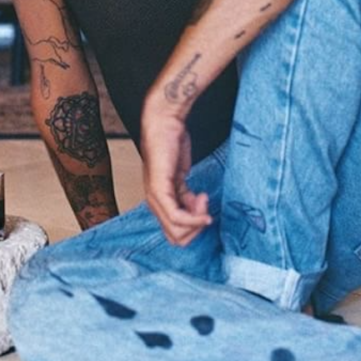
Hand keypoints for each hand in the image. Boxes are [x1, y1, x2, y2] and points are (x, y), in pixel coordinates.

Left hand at [140, 106, 211, 246]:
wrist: (164, 123)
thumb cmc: (172, 144)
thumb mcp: (181, 175)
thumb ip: (186, 196)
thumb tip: (197, 212)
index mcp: (159, 202)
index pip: (175, 234)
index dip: (195, 228)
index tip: (206, 209)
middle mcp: (154, 203)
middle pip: (176, 238)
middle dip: (197, 228)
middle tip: (205, 205)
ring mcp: (155, 197)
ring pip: (176, 231)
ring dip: (197, 221)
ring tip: (203, 198)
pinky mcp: (158, 189)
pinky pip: (176, 216)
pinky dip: (194, 217)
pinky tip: (204, 206)